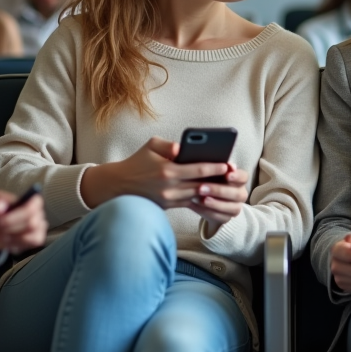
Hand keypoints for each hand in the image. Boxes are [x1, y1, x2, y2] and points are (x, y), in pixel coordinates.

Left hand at [0, 190, 46, 253]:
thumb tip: (0, 207)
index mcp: (25, 200)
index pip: (34, 206)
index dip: (19, 215)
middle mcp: (32, 213)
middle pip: (34, 223)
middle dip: (13, 228)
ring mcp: (31, 227)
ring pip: (36, 235)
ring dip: (18, 239)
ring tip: (4, 236)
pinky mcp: (27, 240)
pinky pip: (34, 243)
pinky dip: (20, 245)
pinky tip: (8, 242)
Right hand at [79, 137, 230, 208]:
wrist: (118, 185)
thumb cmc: (137, 162)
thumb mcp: (150, 146)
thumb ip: (168, 145)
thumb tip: (182, 148)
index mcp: (168, 170)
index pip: (199, 169)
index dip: (216, 168)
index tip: (228, 165)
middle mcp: (170, 187)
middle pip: (202, 185)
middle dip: (218, 181)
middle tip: (233, 177)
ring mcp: (169, 199)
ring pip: (197, 196)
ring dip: (211, 191)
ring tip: (225, 185)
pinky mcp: (167, 207)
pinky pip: (188, 203)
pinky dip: (200, 198)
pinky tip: (211, 193)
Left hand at [188, 164, 249, 233]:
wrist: (205, 199)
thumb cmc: (205, 179)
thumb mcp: (206, 170)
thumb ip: (206, 163)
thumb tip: (188, 151)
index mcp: (238, 179)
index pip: (244, 176)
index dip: (236, 175)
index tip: (226, 172)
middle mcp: (240, 193)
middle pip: (238, 194)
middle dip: (220, 190)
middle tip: (202, 187)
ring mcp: (235, 206)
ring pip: (232, 208)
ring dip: (215, 204)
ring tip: (199, 199)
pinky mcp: (227, 217)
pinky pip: (221, 217)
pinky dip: (209, 212)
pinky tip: (197, 206)